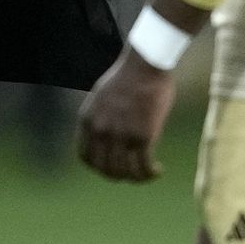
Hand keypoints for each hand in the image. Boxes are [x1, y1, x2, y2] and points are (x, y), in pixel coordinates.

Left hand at [76, 46, 176, 181]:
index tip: (112, 168)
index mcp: (87, 120)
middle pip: (106, 169)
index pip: (86, 157)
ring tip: (147, 172)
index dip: (99, 167)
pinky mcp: (142, 136)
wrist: (145, 64)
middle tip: (132, 173)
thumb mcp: (101, 97)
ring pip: (125, 172)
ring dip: (137, 178)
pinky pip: (143, 167)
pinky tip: (158, 170)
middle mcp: (101, 131)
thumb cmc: (128, 77)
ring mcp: (121, 135)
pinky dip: (150, 173)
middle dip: (119, 176)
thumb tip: (107, 138)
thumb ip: (100, 118)